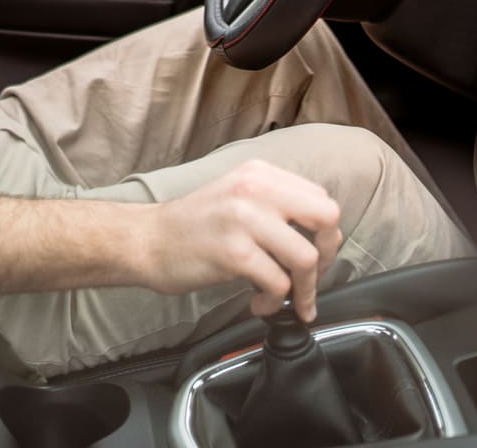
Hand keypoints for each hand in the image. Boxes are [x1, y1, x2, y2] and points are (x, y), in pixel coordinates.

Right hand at [136, 159, 344, 321]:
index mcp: (260, 173)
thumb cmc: (192, 225)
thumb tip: (320, 236)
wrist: (147, 240)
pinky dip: (275, 302)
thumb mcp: (236, 195)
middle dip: (328, 254)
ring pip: (306, 257)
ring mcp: (244, 219)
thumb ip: (275, 205)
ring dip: (304, 288)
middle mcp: (255, 189)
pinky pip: (278, 284)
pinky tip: (259, 302)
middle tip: (313, 277)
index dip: (325, 233)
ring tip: (286, 299)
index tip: (317, 254)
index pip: (321, 198)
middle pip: (326, 218)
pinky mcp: (233, 253)